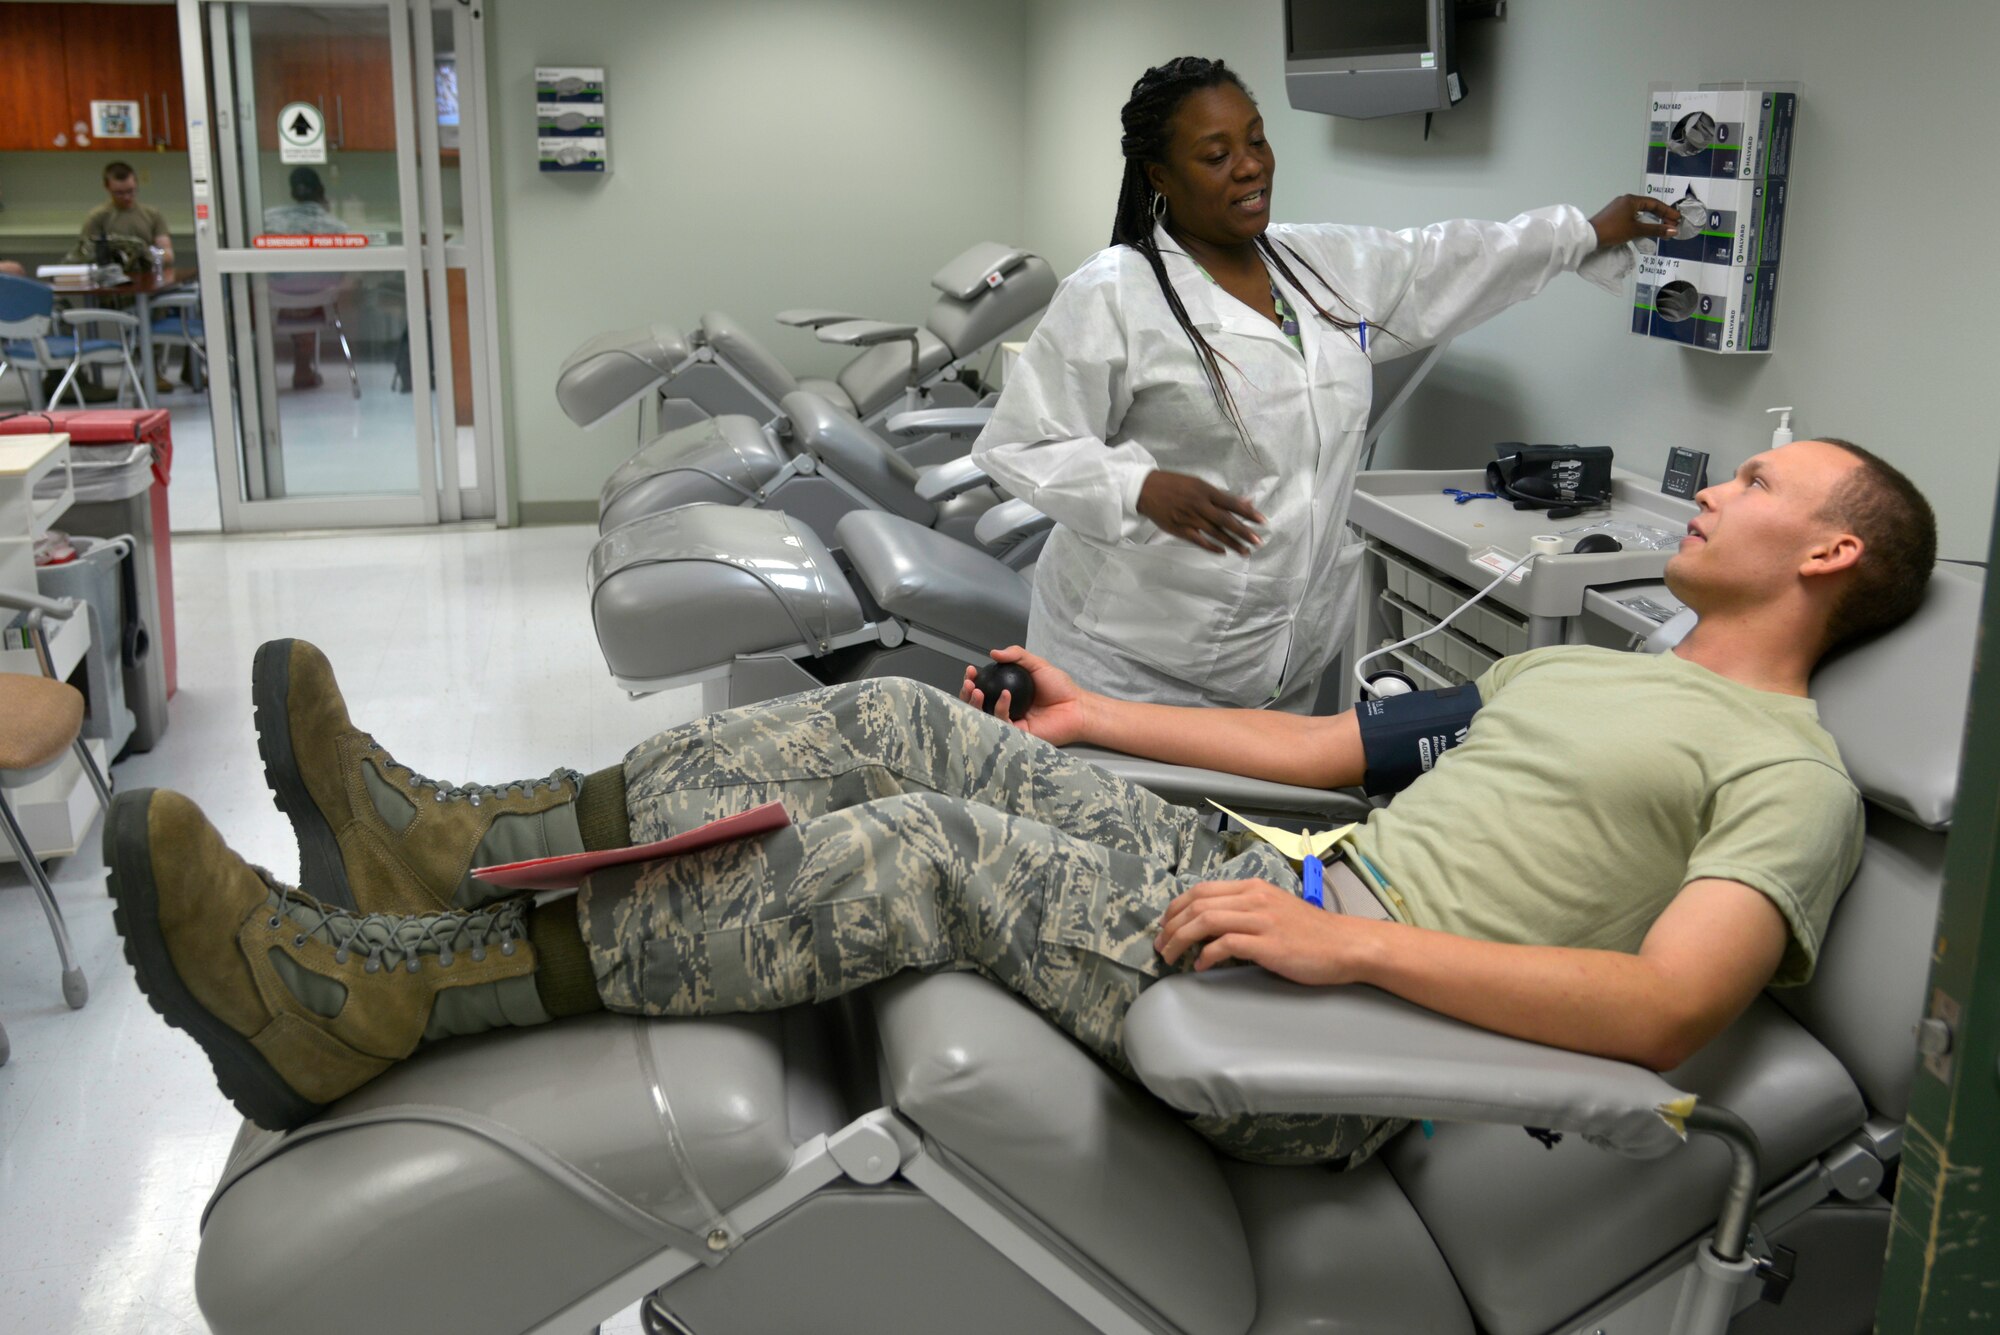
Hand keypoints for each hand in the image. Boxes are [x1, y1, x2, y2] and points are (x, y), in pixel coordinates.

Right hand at [960, 646, 1092, 744]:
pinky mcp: (1017, 734)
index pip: (984, 688)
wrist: (1076, 706)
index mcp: (1007, 693)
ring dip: (975, 703)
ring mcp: (1010, 722)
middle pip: (978, 704)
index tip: (970, 670)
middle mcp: (1005, 708)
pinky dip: (1000, 708)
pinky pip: (1002, 722)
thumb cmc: (1060, 688)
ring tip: (975, 690)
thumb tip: (994, 652)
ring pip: (984, 716)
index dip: (973, 681)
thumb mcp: (1037, 665)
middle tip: (968, 683)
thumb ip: (1017, 655)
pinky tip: (1004, 696)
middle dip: (967, 694)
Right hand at [1136, 470, 1264, 555]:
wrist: (1145, 489)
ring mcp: (1189, 519)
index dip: (1248, 513)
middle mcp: (1199, 505)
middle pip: (1226, 521)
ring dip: (1232, 543)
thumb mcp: (1198, 484)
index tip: (1262, 521)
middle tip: (1258, 541)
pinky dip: (1211, 547)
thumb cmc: (1174, 484)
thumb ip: (1221, 495)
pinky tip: (1223, 552)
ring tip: (1246, 551)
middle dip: (1243, 532)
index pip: (1231, 503)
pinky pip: (1198, 540)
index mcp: (1205, 491)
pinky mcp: (1179, 529)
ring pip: (1215, 533)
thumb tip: (1245, 501)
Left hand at [1154, 878, 1368, 984]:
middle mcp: (1254, 898)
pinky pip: (1226, 944)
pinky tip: (1201, 967)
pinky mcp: (1268, 944)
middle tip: (1160, 946)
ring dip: (1181, 940)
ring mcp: (1261, 920)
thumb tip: (1209, 927)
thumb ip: (1244, 911)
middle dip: (1171, 926)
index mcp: (1253, 887)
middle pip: (1197, 904)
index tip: (1165, 926)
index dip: (1176, 908)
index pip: (1201, 890)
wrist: (1346, 945)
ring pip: (1205, 921)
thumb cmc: (1311, 933)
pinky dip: (1207, 955)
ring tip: (1171, 957)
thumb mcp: (1274, 910)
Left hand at [1588, 194, 1679, 249]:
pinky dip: (1642, 223)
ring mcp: (1618, 208)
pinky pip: (1632, 217)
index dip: (1667, 211)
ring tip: (1662, 228)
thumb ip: (1656, 230)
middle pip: (1648, 207)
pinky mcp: (1614, 216)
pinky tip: (1646, 230)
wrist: (1589, 237)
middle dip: (1661, 216)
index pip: (1655, 203)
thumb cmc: (1613, 230)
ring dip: (1652, 221)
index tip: (1677, 219)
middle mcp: (1625, 201)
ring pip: (1640, 213)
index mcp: (1631, 200)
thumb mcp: (1636, 230)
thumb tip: (1673, 230)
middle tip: (1672, 225)